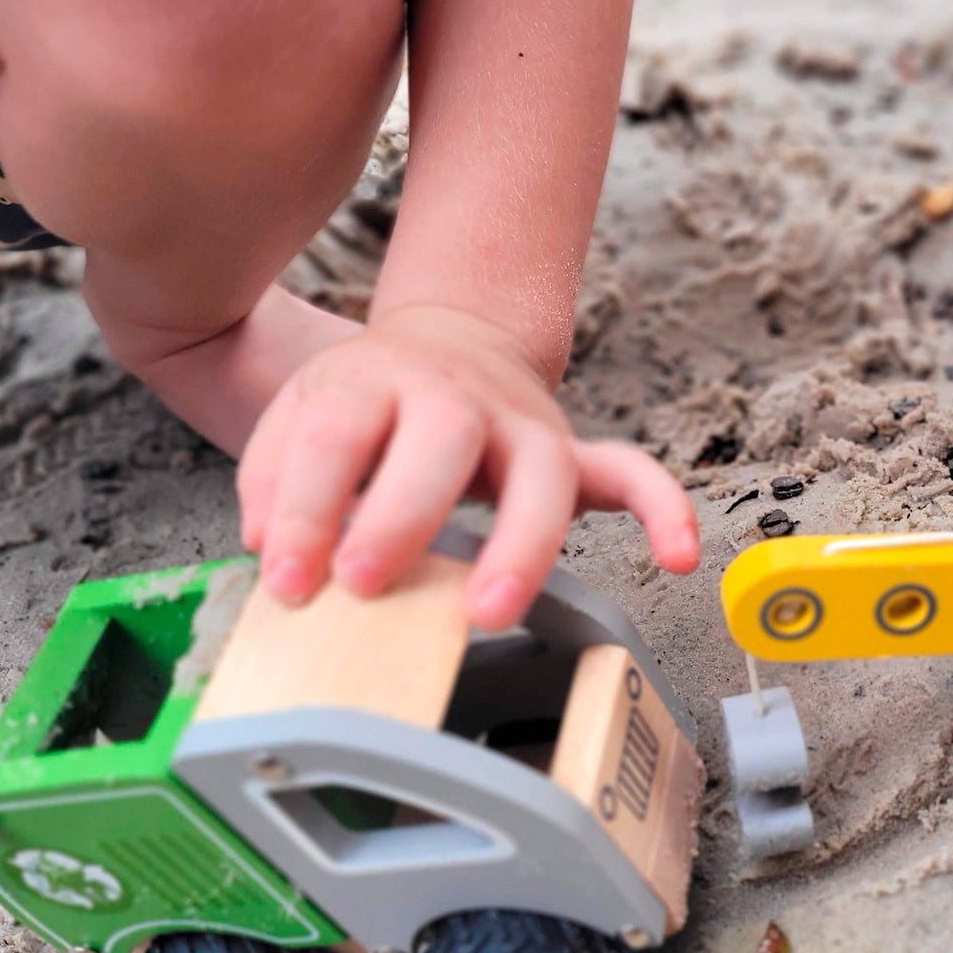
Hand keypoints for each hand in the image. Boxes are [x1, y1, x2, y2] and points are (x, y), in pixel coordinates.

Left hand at [236, 306, 699, 626]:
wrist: (444, 343)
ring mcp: (520, 420)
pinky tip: (678, 556)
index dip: (304, 507)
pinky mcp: (566, 450)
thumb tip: (273, 550)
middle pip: (443, 435)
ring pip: (542, 467)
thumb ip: (275, 478)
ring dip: (520, 541)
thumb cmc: (367, 402)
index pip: (335, 435)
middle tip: (365, 584)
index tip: (287, 579)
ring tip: (490, 609)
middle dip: (403, 514)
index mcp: (373, 380)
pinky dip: (662, 510)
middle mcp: (453, 394)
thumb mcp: (298, 417)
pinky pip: (630, 472)